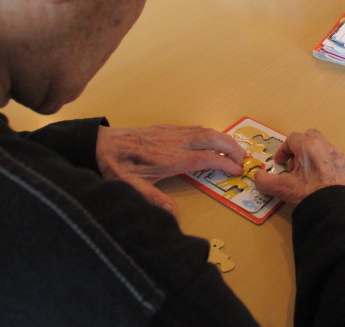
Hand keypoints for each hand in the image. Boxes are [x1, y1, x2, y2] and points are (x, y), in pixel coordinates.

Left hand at [96, 125, 243, 214]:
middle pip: (212, 138)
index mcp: (170, 157)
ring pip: (205, 130)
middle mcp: (175, 141)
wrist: (100, 144)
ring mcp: (171, 132)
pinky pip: (195, 128)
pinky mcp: (167, 128)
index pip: (207, 157)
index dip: (225, 163)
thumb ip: (153, 200)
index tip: (238, 170)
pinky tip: (213, 141)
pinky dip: (211, 133)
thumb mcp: (130, 187)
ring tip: (236, 150)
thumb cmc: (115, 166)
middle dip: (232, 146)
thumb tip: (174, 216)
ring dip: (224, 138)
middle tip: (245, 159)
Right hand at [254, 129, 344, 206]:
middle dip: (301, 148)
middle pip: (311, 137)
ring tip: (311, 178)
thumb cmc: (311, 196)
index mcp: (309, 147)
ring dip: (316, 159)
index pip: (293, 139)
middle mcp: (327, 148)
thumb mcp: (282, 189)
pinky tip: (327, 185)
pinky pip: (340, 164)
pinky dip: (331, 170)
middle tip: (296, 166)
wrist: (338, 211)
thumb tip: (258, 177)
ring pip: (326, 150)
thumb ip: (265, 181)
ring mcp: (342, 158)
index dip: (284, 150)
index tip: (281, 163)